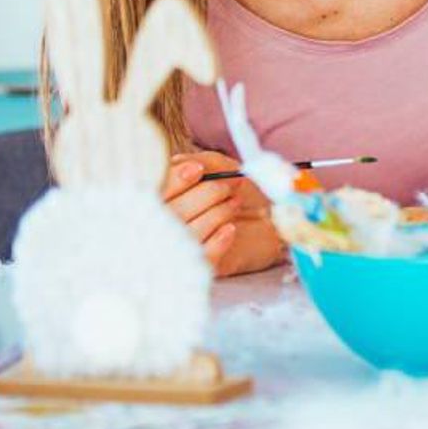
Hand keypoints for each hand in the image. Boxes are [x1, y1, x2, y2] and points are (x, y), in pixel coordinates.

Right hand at [161, 150, 278, 274]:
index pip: (154, 192)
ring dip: (217, 213)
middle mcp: (166, 226)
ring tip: (234, 204)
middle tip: (227, 187)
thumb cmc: (244, 192)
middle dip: (204, 194)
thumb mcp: (225, 168)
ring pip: (187, 233)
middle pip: (170, 213)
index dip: (174, 180)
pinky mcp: (201, 266)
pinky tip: (230, 229)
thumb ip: (202, 162)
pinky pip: (202, 256)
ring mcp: (182, 248)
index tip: (198, 170)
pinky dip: (219, 240)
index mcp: (165, 200)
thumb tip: (178, 163)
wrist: (273, 220)